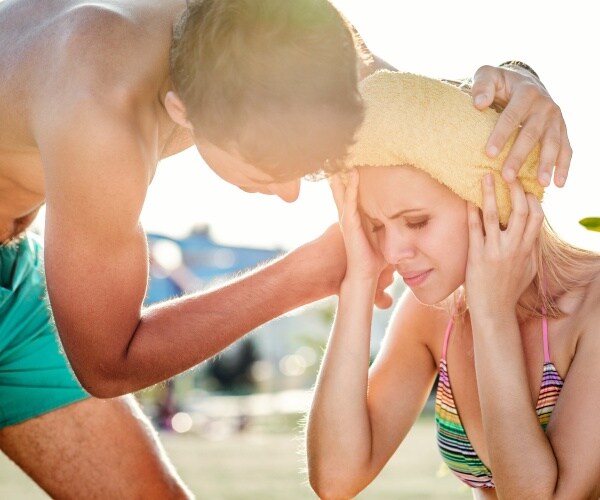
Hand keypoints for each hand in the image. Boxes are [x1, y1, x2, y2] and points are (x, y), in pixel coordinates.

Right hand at [330, 171, 393, 307]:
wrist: (364, 275)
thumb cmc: (374, 259)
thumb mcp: (384, 237)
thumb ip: (390, 226)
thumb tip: (406, 220)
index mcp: (356, 219)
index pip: (352, 194)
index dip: (351, 179)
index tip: (353, 161)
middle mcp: (349, 217)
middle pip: (343, 190)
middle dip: (342, 172)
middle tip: (340, 153)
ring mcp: (347, 220)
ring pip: (344, 192)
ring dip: (344, 175)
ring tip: (343, 158)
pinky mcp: (349, 225)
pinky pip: (350, 203)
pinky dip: (350, 189)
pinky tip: (352, 176)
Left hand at [465, 174, 543, 316]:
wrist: (494, 311)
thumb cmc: (509, 289)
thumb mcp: (528, 268)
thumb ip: (530, 248)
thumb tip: (530, 231)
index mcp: (528, 249)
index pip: (537, 217)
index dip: (532, 199)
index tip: (524, 186)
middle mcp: (515, 248)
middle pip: (521, 211)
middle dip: (516, 188)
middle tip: (508, 171)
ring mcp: (495, 251)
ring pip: (496, 215)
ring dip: (490, 193)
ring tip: (485, 177)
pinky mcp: (477, 256)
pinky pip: (474, 229)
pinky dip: (472, 212)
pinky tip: (467, 200)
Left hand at [471, 65, 571, 187]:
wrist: (525, 81)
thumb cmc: (501, 83)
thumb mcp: (488, 75)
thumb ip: (482, 86)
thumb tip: (479, 103)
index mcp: (526, 93)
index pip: (511, 116)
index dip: (500, 135)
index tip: (489, 154)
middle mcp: (545, 106)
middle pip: (531, 134)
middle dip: (519, 156)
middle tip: (507, 176)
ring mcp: (556, 119)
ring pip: (552, 143)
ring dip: (546, 164)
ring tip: (540, 183)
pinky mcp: (561, 129)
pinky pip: (566, 149)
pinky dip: (564, 166)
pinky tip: (559, 184)